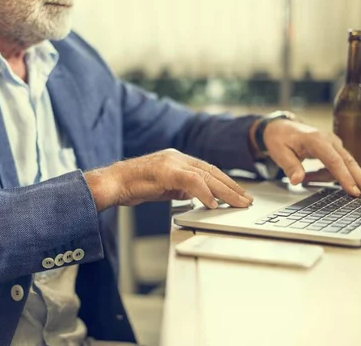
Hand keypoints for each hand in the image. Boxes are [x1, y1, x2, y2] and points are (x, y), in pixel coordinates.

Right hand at [85, 149, 252, 211]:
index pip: (208, 170)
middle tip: (246, 200)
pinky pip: (191, 181)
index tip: (238, 194)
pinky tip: (212, 204)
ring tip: (237, 203)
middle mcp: (177, 157)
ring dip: (224, 191)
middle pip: (211, 172)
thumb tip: (197, 196)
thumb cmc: (135, 185)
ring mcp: (172, 162)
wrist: (114, 182)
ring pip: (205, 176)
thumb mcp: (164, 187)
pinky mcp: (166, 171)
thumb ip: (181, 188)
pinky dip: (204, 193)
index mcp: (178, 159)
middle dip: (231, 187)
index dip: (226, 182)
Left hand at [259, 119, 360, 196]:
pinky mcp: (333, 148)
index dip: (345, 177)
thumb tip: (297, 181)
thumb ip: (290, 167)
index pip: (334, 161)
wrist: (280, 127)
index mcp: (315, 140)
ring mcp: (333, 143)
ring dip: (335, 178)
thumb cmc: (279, 138)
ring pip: (344, 165)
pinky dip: (327, 174)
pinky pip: (336, 165)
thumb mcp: (279, 153)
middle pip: (349, 162)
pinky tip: (309, 175)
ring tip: (307, 178)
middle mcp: (328, 140)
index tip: (354, 191)